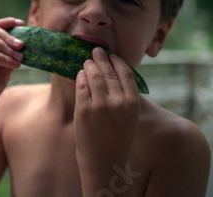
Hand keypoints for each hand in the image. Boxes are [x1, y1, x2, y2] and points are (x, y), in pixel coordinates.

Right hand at [0, 17, 24, 111]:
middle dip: (10, 35)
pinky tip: (15, 65)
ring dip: (9, 48)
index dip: (7, 22)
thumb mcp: (3, 68)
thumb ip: (10, 55)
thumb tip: (24, 44)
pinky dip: (6, 59)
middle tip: (23, 45)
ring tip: (21, 57)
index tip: (22, 23)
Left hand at [74, 47, 140, 167]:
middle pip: (109, 72)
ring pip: (94, 76)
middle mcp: (118, 102)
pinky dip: (80, 77)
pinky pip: (82, 86)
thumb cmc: (117, 139)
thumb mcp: (129, 117)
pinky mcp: (84, 109)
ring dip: (90, 66)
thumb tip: (114, 74)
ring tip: (87, 61)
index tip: (112, 55)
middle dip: (102, 59)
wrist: (104, 161)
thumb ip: (124, 97)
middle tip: (97, 51)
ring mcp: (100, 105)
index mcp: (132, 103)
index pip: (126, 74)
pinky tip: (80, 74)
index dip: (118, 61)